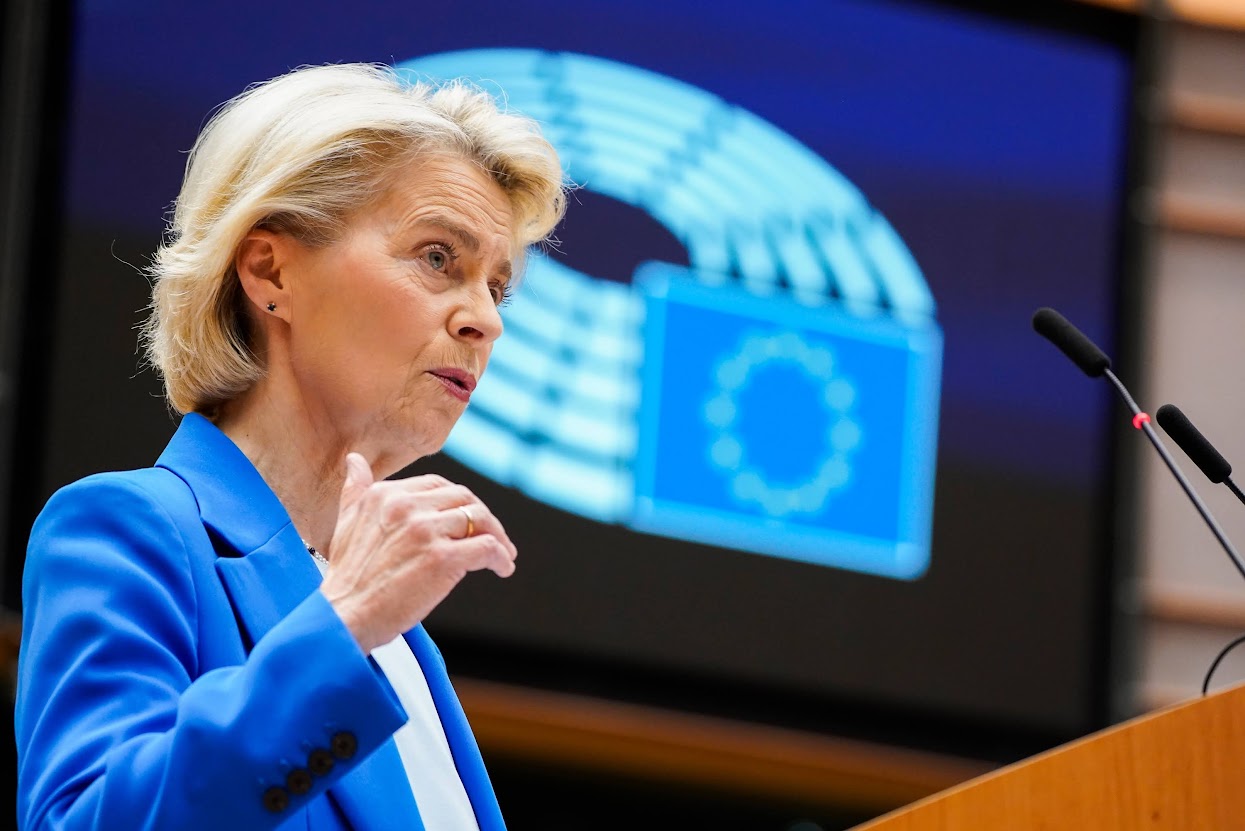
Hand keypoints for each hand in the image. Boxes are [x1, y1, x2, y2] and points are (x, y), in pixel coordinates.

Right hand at [319, 453, 516, 652]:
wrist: (345, 618)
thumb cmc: (348, 578)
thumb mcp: (347, 523)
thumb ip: (356, 490)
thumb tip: (355, 460)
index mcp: (385, 495)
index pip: (437, 484)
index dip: (458, 501)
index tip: (467, 519)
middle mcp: (406, 507)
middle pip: (463, 498)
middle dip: (483, 516)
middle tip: (493, 535)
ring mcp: (425, 531)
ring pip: (480, 520)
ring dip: (498, 537)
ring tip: (503, 554)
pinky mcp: (443, 559)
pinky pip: (487, 547)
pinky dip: (501, 557)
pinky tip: (503, 568)